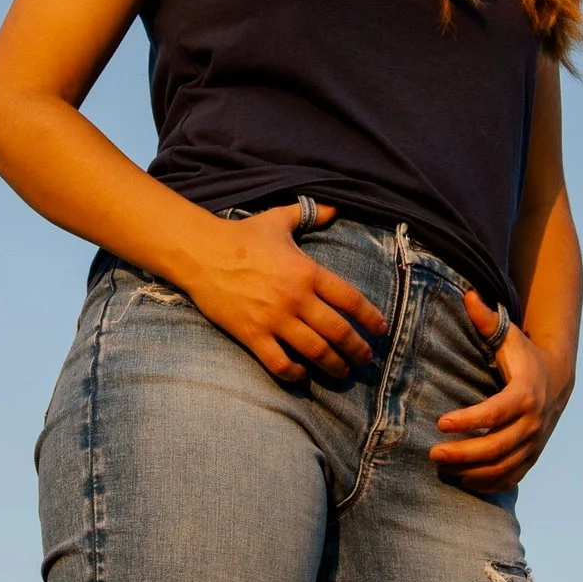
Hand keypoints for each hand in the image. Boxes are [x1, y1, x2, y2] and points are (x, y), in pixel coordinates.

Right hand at [177, 201, 387, 382]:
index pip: (351, 300)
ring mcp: (274, 319)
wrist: (201, 253)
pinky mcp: (252, 335)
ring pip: (315, 351)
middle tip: (366, 360)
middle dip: (357, 350)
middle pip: (339, 331)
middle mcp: (296, 298)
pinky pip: (280, 363)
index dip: (371, 318)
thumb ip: (311, 213)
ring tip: (344, 373)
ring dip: (335, 366)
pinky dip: (295, 374)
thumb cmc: (242, 236)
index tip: (381, 330)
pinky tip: (302, 375)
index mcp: (308, 272)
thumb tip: (335, 206)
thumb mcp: (279, 219)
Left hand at [430, 289, 568, 494]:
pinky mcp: (532, 457)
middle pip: (496, 446)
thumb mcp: (509, 337)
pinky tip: (463, 480)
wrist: (559, 379)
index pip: (495, 412)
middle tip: (433, 453)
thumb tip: (467, 294)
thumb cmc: (525, 355)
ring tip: (443, 467)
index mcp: (525, 393)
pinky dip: (487, 483)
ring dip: (471, 472)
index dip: (469, 420)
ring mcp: (534, 443)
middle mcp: (532, 423)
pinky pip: (510, 477)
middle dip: (463, 453)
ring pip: (502, 467)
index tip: (441, 423)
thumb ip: (487, 320)